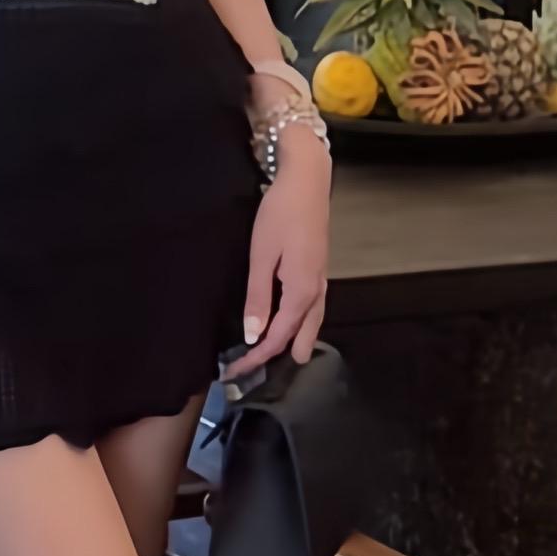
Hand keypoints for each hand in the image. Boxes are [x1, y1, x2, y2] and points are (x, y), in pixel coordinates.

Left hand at [230, 133, 329, 375]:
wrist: (307, 182)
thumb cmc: (281, 215)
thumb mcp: (262, 256)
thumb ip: (258, 297)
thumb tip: (253, 335)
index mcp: (301, 292)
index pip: (279, 337)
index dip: (257, 357)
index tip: (236, 372)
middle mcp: (316, 291)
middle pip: (299, 335)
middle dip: (277, 356)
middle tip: (252, 373)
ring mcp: (321, 281)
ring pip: (310, 323)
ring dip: (293, 342)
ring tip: (279, 361)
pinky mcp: (318, 271)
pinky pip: (312, 309)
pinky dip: (301, 325)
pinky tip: (293, 325)